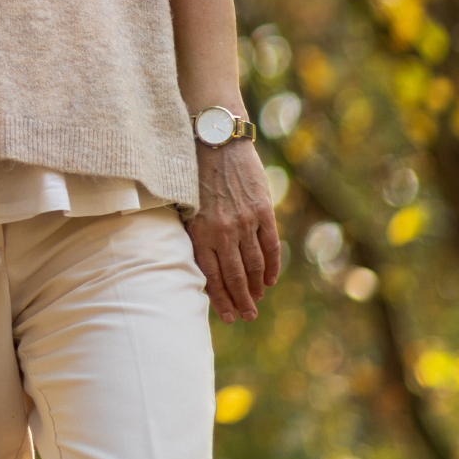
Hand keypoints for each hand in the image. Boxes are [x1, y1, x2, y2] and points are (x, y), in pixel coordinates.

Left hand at [186, 138, 282, 322]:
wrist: (215, 140)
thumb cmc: (194, 173)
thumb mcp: (186, 205)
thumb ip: (195, 233)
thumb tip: (201, 265)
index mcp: (199, 230)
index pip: (210, 275)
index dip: (220, 298)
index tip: (226, 317)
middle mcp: (222, 230)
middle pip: (234, 274)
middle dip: (240, 300)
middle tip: (246, 317)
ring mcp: (244, 221)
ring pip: (253, 264)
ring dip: (256, 287)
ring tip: (256, 303)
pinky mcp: (262, 210)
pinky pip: (270, 245)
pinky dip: (272, 266)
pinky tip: (270, 280)